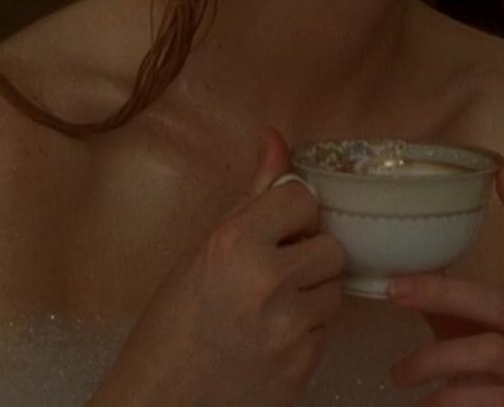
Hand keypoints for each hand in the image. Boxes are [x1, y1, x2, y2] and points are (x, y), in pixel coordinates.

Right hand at [92, 128, 344, 406]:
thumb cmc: (168, 331)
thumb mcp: (199, 256)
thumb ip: (249, 198)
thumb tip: (277, 138)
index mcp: (234, 245)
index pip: (303, 198)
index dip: (290, 214)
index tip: (272, 230)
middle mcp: (268, 282)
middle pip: (331, 245)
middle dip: (308, 256)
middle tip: (273, 274)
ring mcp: (291, 328)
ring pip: (335, 289)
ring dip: (311, 295)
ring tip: (268, 310)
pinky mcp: (305, 365)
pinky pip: (326, 331)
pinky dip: (305, 333)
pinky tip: (269, 341)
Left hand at [386, 161, 503, 403]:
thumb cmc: (497, 384)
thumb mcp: (476, 338)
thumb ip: (450, 309)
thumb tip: (394, 273)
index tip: (500, 168)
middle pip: (499, 303)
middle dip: (442, 292)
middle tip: (394, 290)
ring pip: (488, 352)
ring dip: (433, 359)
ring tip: (399, 374)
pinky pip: (485, 399)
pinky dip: (446, 401)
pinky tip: (425, 405)